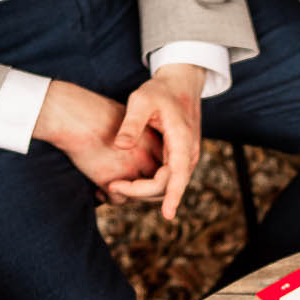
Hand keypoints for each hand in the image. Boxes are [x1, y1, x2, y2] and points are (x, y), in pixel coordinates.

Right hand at [33, 80, 162, 197]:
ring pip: (138, 195)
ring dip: (127, 194)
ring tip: (112, 187)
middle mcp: (145, 158)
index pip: (165, 168)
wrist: (74, 117)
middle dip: (144, 190)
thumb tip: (141, 160)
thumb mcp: (128, 122)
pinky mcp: (111, 181)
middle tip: (130, 187)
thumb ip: (140, 141)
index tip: (145, 175)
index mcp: (153, 142)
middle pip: (156, 186)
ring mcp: (129, 171)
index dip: (157, 174)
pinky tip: (99, 191)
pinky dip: (110, 197)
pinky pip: (119, 200)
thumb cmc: (97, 115)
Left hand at [105, 63, 206, 219]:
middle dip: (141, 192)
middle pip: (169, 185)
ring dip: (143, 190)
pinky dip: (148, 184)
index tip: (167, 216)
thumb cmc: (160, 90)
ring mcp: (185, 157)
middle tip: (111, 187)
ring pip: (168, 185)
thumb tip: (120, 146)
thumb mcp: (142, 100)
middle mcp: (188, 153)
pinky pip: (166, 178)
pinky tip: (127, 182)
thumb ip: (131, 123)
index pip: (178, 176)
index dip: (172, 197)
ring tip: (115, 187)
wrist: (182, 83)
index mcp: (182, 140)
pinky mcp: (179, 157)